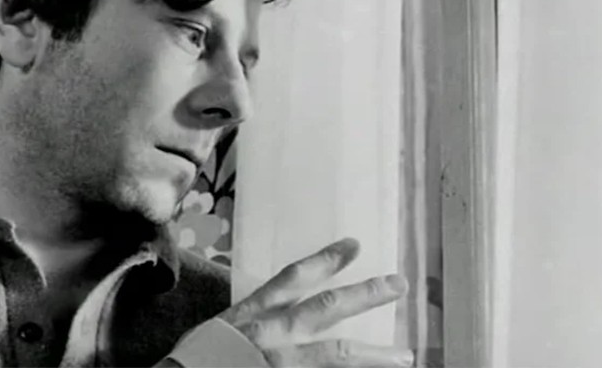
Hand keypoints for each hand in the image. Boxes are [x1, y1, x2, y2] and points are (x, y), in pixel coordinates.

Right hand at [218, 238, 413, 366]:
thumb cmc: (195, 359)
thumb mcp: (221, 329)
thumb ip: (252, 318)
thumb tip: (277, 308)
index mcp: (253, 313)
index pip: (294, 277)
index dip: (326, 260)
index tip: (354, 246)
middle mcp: (272, 334)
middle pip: (326, 309)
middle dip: (364, 295)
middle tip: (398, 285)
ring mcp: (282, 362)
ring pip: (335, 354)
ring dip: (374, 354)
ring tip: (405, 355)